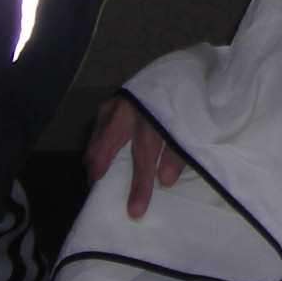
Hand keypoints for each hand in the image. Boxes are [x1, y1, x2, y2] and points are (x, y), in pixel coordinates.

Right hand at [87, 93, 185, 218]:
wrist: (177, 68)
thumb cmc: (182, 99)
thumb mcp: (187, 126)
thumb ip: (178, 154)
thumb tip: (165, 182)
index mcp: (151, 119)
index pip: (142, 159)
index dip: (139, 187)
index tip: (135, 212)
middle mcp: (127, 114)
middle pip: (102, 153)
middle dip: (98, 179)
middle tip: (100, 198)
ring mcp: (113, 107)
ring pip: (94, 143)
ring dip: (95, 165)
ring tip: (100, 182)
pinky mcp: (108, 104)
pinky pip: (95, 132)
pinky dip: (96, 149)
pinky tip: (102, 159)